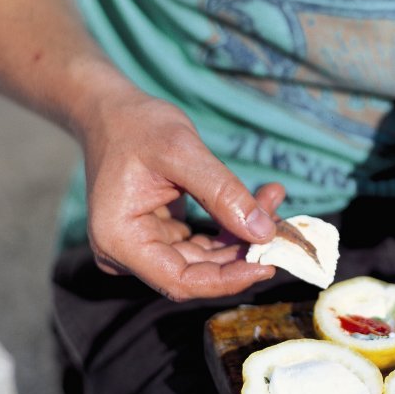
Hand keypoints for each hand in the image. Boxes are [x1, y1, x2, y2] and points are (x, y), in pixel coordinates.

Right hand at [80, 88, 279, 300]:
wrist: (112, 112)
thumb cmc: (136, 126)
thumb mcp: (181, 151)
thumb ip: (222, 192)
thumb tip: (263, 232)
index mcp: (120, 240)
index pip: (180, 281)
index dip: (227, 280)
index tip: (268, 265)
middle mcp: (128, 252)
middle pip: (198, 272)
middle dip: (243, 251)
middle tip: (281, 223)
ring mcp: (145, 245)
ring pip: (206, 257)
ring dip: (243, 235)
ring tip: (272, 199)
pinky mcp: (161, 234)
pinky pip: (204, 241)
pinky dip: (232, 224)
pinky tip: (260, 199)